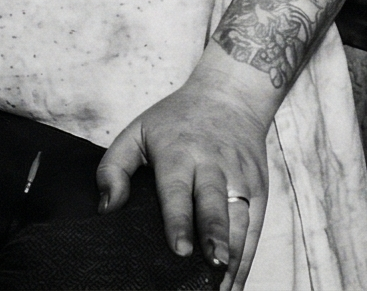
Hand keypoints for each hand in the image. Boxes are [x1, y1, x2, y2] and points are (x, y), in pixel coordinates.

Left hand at [96, 49, 281, 283]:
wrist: (231, 95)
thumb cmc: (176, 120)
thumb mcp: (137, 131)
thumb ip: (114, 167)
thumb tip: (107, 208)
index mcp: (181, 152)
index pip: (179, 189)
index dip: (180, 220)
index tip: (181, 249)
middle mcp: (215, 166)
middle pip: (217, 205)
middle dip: (215, 237)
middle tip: (212, 265)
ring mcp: (242, 179)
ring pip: (241, 222)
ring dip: (234, 255)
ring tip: (222, 289)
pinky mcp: (260, 190)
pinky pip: (254, 230)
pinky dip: (246, 260)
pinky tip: (232, 286)